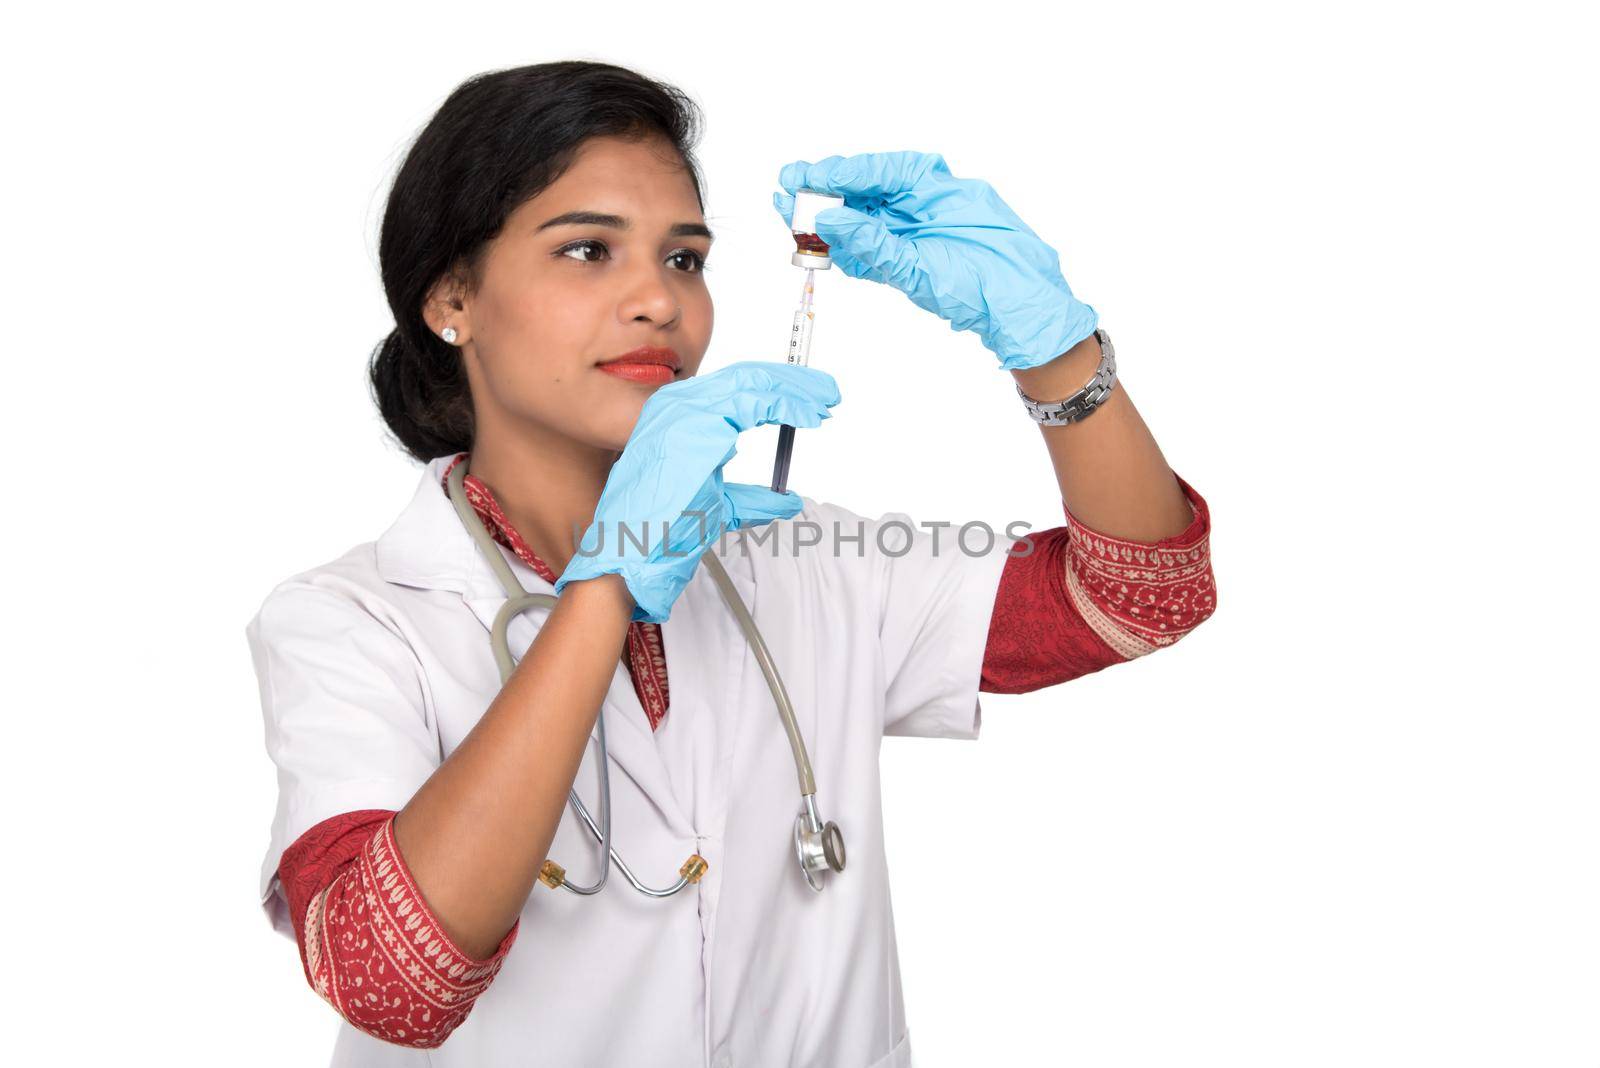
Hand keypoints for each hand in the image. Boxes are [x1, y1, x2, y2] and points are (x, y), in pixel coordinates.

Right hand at [555, 361, 840, 622]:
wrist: (635, 551)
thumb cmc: (662, 531)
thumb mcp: (718, 506)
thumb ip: (752, 498)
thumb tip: (788, 500)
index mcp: (677, 419)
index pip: (734, 390)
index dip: (776, 392)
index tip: (808, 403)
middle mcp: (677, 405)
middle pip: (747, 377)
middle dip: (792, 383)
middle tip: (827, 393)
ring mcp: (684, 409)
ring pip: (753, 382)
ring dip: (795, 389)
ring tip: (825, 400)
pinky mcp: (697, 419)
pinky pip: (754, 400)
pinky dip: (788, 404)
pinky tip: (809, 416)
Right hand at [773, 151, 1097, 371]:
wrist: (1027, 320)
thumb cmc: (992, 283)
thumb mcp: (924, 264)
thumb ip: (874, 242)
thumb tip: (831, 219)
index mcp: (937, 186)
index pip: (877, 170)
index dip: (835, 174)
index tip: (800, 176)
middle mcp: (930, 201)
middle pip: (868, 191)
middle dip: (827, 197)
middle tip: (787, 195)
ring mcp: (926, 228)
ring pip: (870, 219)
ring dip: (835, 226)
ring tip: (796, 226)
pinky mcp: (922, 255)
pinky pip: (881, 245)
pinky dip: (855, 250)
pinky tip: (830, 252)